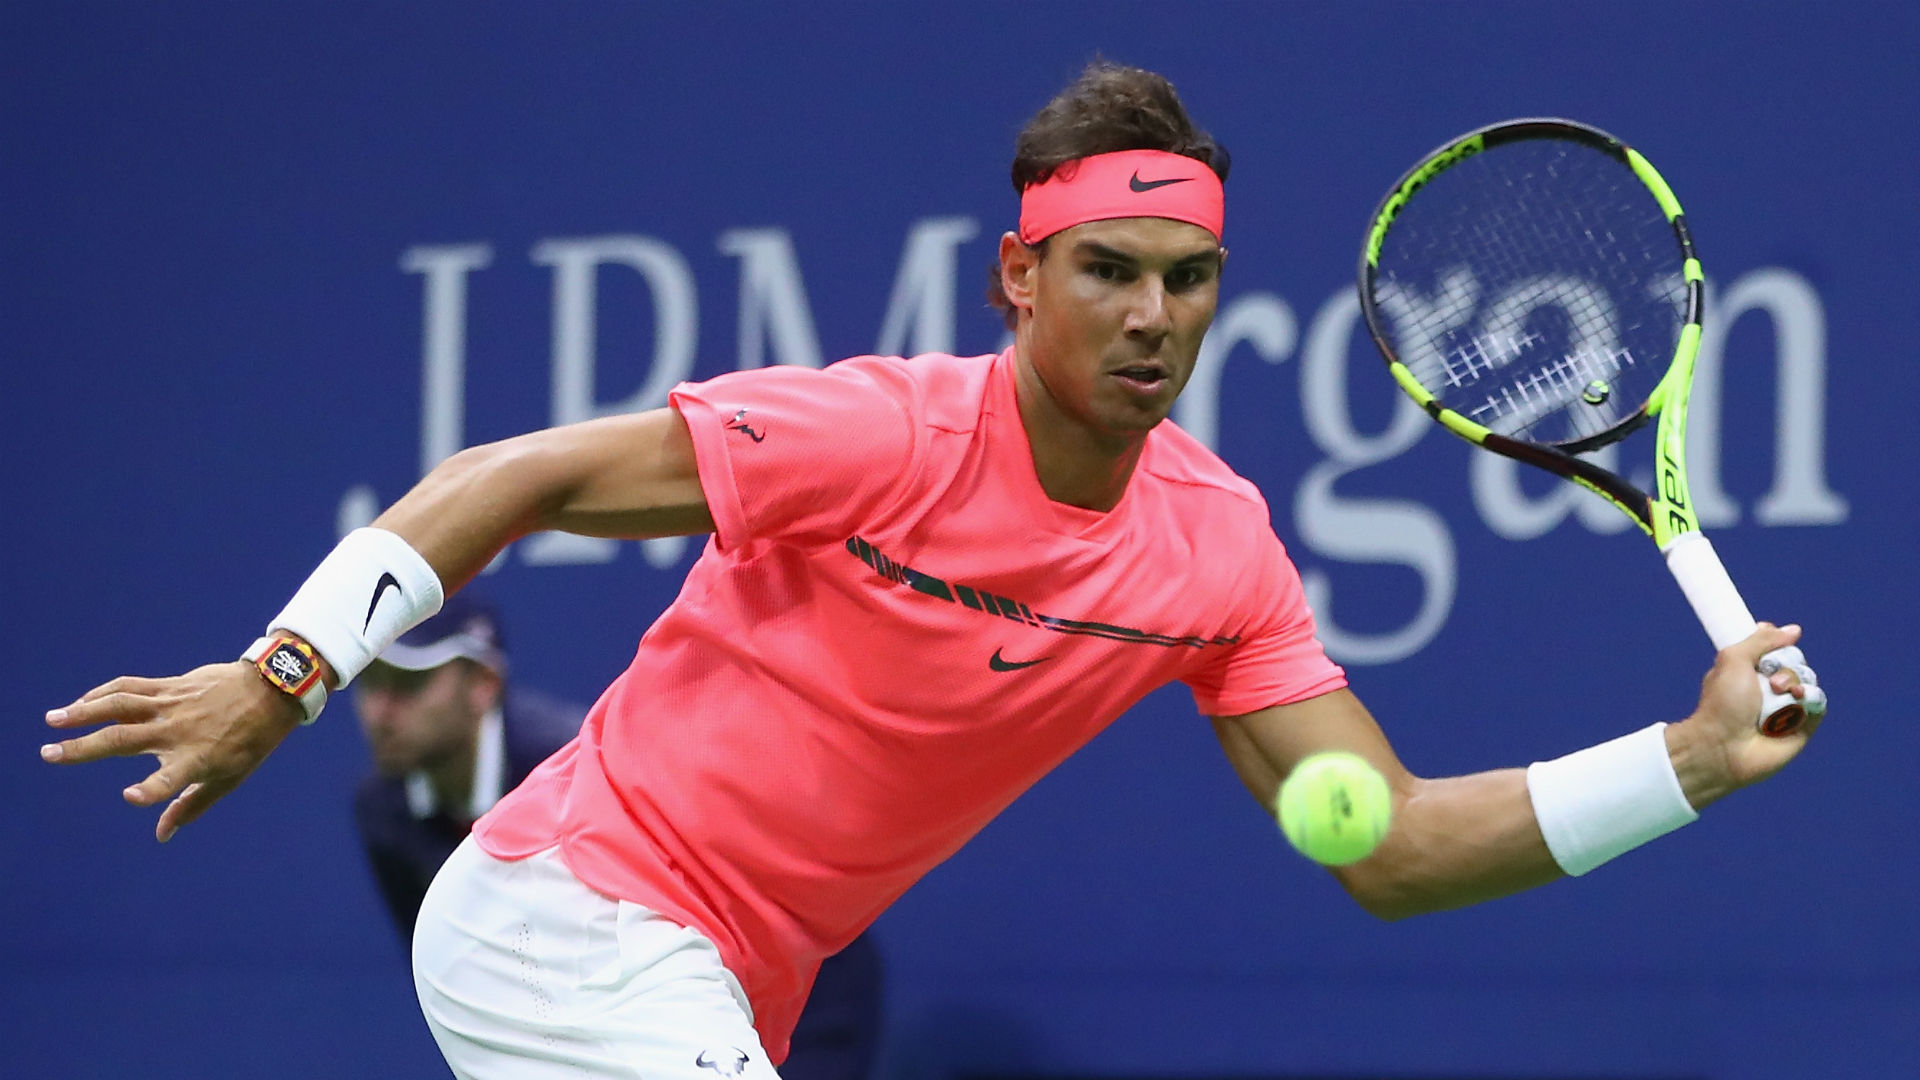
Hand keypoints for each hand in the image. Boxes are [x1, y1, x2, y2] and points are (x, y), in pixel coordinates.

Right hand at [42, 661, 304, 841]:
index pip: (169, 782)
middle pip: (123, 739)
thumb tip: (161, 836)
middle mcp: (177, 733)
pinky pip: (130, 687)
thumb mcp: (229, 779)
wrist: (270, 690)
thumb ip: (191, 806)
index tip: (129, 796)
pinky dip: (103, 693)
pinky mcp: (170, 686)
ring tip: (53, 720)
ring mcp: (171, 706)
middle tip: (48, 754)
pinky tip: (82, 702)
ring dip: (82, 711)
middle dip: (83, 748)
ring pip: (119, 705)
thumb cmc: (250, 741)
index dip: (150, 791)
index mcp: (195, 761)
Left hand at [1667, 622, 1822, 809]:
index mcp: (1748, 670)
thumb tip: (1793, 630)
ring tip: (1781, 692)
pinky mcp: (1802, 725)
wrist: (1724, 746)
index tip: (1775, 639)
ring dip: (1797, 681)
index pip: (1774, 647)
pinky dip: (1811, 698)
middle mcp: (1768, 687)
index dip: (1778, 642)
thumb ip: (1761, 641)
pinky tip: (1798, 700)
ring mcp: (1785, 705)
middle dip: (1788, 665)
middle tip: (1771, 679)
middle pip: (1795, 661)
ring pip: (1808, 680)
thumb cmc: (1722, 704)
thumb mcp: (1734, 660)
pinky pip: (1818, 702)